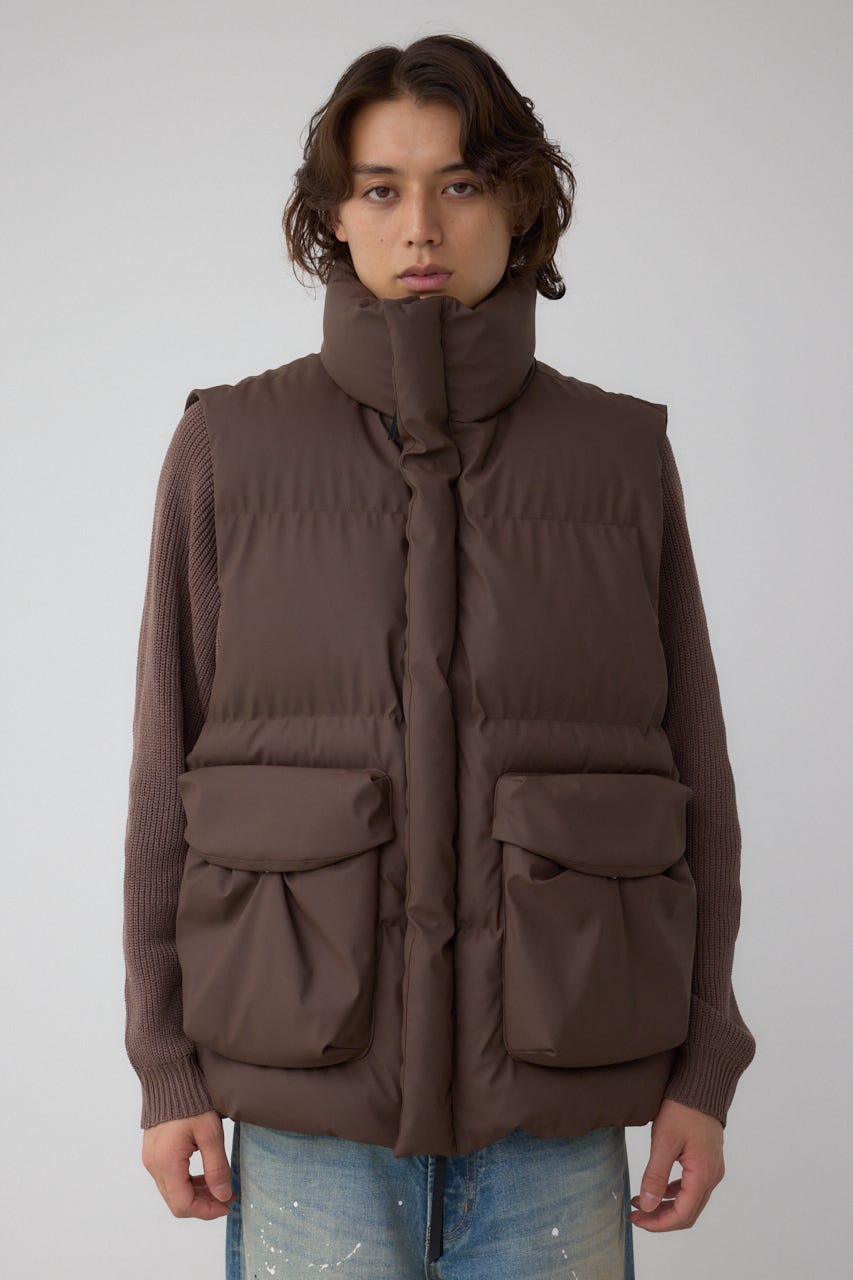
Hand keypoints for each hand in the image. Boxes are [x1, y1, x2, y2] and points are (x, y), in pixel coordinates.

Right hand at [141, 1110, 234, 1218]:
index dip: (207, 1211)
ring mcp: (150, 1159)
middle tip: (227, 1196)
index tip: (227, 1204)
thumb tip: (223, 1196)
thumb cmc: (191, 1102)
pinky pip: (169, 1178)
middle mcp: (153, 1165)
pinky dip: (186, 1182)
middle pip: (176, 1202)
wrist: (170, 1078)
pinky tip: (204, 1174)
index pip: (183, 1205)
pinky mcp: (153, 1153)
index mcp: (166, 1162)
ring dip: (196, 1194)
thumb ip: (216, 1168)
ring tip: (219, 1185)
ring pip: (172, 1192)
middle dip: (203, 1204)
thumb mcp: (210, 1134)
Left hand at [629, 1098, 724, 1230]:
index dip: (658, 1223)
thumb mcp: (664, 1141)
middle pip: (687, 1212)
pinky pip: (692, 1186)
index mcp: (703, 1175)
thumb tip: (648, 1206)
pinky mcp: (707, 1161)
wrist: (702, 1085)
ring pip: (690, 1201)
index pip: (682, 1215)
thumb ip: (655, 1176)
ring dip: (666, 1206)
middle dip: (660, 1218)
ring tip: (641, 1201)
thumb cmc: (683, 1109)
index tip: (637, 1219)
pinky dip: (673, 1192)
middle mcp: (712, 1176)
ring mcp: (712, 1169)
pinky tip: (656, 1187)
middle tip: (636, 1215)